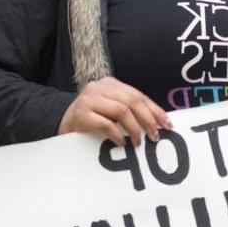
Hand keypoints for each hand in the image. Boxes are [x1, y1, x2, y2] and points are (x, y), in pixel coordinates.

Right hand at [57, 77, 171, 145]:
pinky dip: (116, 134)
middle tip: (154, 136)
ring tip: (138, 141)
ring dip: (134, 128)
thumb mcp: (110, 108)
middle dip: (147, 119)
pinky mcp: (81, 113)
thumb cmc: (91, 117)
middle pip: (132, 101)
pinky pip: (104, 123)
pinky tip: (121, 142)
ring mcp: (89, 99)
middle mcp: (100, 87)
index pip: (138, 95)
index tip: (166, 124)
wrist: (61, 120)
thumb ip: (129, 109)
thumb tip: (157, 123)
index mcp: (110, 83)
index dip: (154, 110)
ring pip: (121, 111)